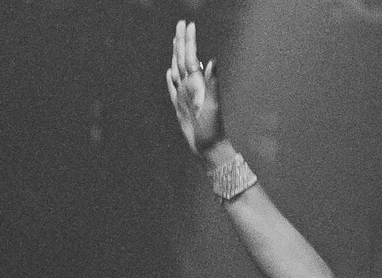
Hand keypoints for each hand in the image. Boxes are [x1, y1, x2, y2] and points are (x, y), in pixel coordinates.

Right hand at [166, 20, 223, 156]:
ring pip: (178, 70)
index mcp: (197, 85)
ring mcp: (185, 96)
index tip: (188, 25)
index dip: (189, 41)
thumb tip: (212, 61)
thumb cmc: (213, 130)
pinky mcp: (180, 107)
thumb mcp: (213, 106)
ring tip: (175, 41)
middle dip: (182, 41)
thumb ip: (212, 83)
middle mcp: (191, 88)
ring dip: (176, 55)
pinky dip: (170, 79)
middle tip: (181, 24)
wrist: (210, 148)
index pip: (191, 57)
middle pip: (184, 59)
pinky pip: (172, 89)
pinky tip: (169, 72)